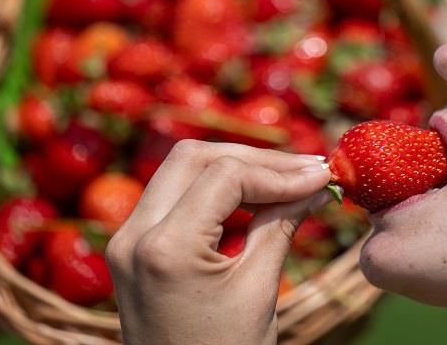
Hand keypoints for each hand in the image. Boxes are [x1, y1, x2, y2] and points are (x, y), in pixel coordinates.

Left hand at [105, 140, 333, 344]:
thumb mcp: (259, 289)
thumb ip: (282, 225)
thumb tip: (314, 184)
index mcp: (165, 248)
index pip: (226, 175)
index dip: (279, 172)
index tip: (321, 178)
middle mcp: (133, 236)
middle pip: (194, 157)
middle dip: (255, 159)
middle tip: (305, 170)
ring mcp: (125, 241)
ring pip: (180, 170)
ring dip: (234, 169)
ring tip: (286, 181)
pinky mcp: (131, 249)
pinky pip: (171, 197)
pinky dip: (213, 190)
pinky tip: (254, 198)